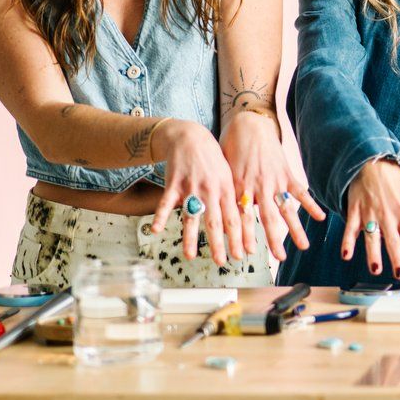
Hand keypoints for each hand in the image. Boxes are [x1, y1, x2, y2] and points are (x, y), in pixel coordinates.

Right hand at [150, 119, 244, 266]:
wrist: (190, 137)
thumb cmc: (212, 160)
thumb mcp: (228, 175)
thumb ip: (232, 197)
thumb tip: (243, 221)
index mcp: (226, 189)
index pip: (235, 218)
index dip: (238, 238)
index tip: (241, 255)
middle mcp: (210, 190)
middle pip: (216, 221)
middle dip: (219, 244)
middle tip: (222, 262)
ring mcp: (191, 187)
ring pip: (192, 216)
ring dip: (191, 237)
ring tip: (191, 255)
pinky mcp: (174, 183)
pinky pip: (166, 202)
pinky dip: (161, 216)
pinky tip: (157, 230)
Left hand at [219, 111, 325, 261]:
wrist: (248, 123)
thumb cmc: (231, 146)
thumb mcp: (223, 170)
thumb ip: (227, 191)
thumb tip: (223, 214)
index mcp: (239, 187)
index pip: (242, 218)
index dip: (244, 237)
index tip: (246, 254)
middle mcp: (257, 186)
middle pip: (266, 219)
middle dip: (273, 240)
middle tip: (280, 258)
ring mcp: (274, 180)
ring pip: (285, 209)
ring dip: (295, 229)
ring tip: (304, 246)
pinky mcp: (286, 172)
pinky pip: (299, 191)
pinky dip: (310, 204)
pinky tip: (320, 217)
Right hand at [341, 159, 399, 279]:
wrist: (373, 163)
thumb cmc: (397, 181)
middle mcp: (388, 216)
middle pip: (393, 240)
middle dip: (397, 258)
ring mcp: (370, 214)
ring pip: (372, 237)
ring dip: (373, 254)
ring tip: (375, 269)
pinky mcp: (355, 212)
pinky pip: (350, 229)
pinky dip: (347, 242)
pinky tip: (346, 255)